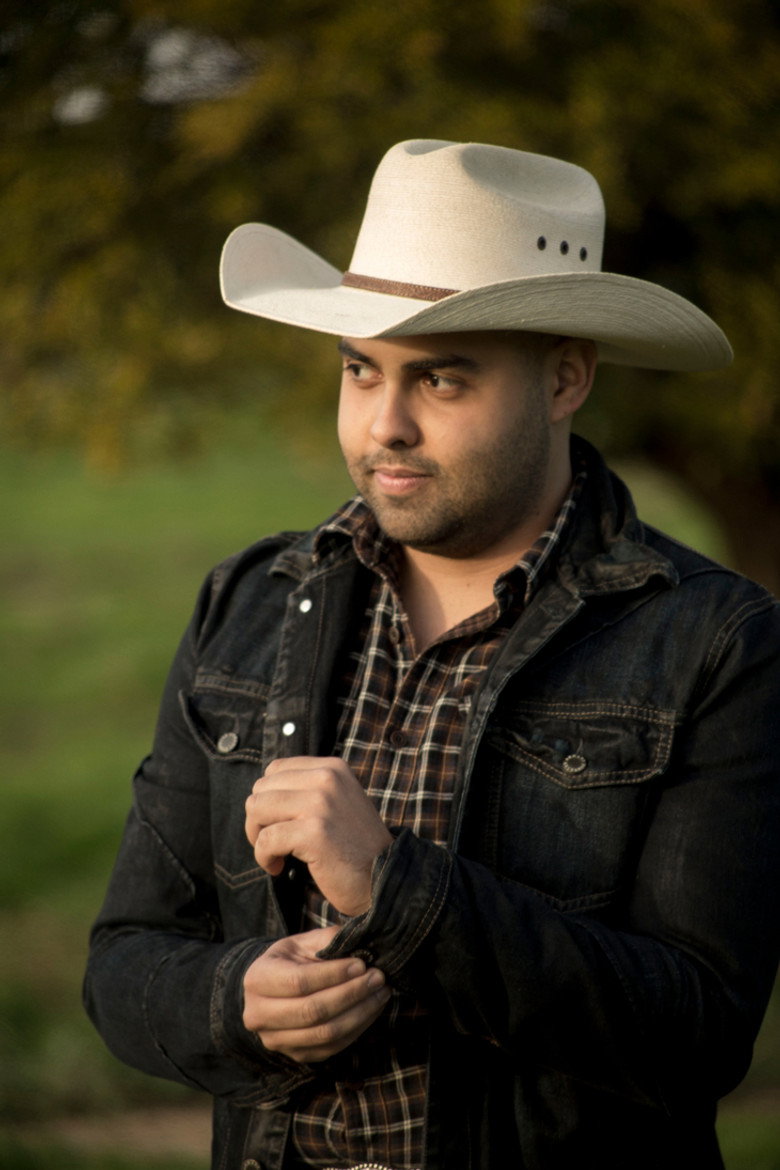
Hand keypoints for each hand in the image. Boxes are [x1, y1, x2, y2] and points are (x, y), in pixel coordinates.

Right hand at [243, 926, 390, 1061]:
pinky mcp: (296, 1055)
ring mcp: (275, 1040)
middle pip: (312, 1011)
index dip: (334, 975)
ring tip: (381, 992)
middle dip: (352, 994)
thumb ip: (328, 941)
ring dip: (360, 1013)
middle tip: (378, 978)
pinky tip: (372, 1009)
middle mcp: (259, 1014)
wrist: (272, 989)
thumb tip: (361, 949)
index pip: (299, 982)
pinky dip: (357, 1029)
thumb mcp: (302, 942)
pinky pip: (332, 1048)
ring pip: (325, 1034)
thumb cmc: (290, 960)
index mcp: (257, 979)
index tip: (361, 964)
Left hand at [245, 756, 392, 915]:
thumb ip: (308, 789)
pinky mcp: (314, 832)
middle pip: (261, 789)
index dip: (267, 798)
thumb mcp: (337, 802)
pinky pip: (265, 840)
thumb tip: (260, 792)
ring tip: (276, 854)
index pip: (274, 770)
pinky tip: (278, 867)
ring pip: (256, 809)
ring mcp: (321, 803)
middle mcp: (327, 778)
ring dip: (257, 837)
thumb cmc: (354, 847)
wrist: (384, 879)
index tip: (278, 822)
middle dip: (258, 819)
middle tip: (275, 843)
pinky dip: (264, 858)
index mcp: (332, 768)